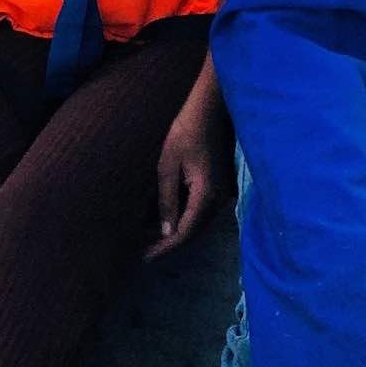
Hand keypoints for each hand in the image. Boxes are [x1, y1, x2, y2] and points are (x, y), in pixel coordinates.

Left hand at [145, 60, 231, 258]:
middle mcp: (219, 200)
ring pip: (198, 223)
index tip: (144, 258)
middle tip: (143, 250)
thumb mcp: (168, 165)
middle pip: (194, 232)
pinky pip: (200, 210)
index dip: (165, 247)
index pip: (185, 233)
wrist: (208, 108)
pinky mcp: (218, 185)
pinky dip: (184, 217)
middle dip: (169, 243)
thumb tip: (166, 233)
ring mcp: (222, 193)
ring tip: (149, 236)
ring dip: (176, 231)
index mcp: (206, 196)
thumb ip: (166, 200)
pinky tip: (165, 217)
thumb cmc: (185, 131)